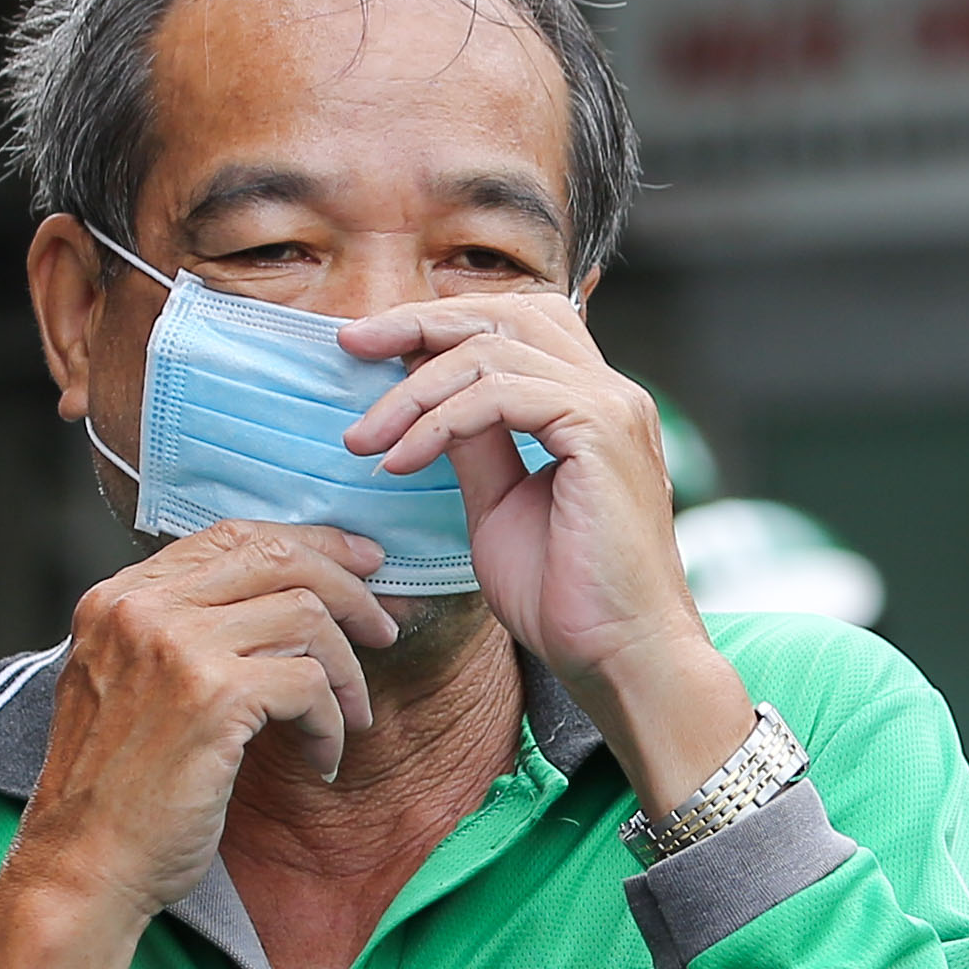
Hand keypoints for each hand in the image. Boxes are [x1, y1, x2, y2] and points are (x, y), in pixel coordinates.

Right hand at [0, 526, 399, 968]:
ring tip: (353, 715)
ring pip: (307, 616)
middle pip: (277, 558)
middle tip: (385, 627)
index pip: (230, 536)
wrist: (83, 868)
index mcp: (117, 599)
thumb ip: (182, 634)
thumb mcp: (129, 687)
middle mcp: (140, 608)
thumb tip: (282, 599)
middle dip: (350, 588)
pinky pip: (310, 683)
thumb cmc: (116, 794)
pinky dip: (332, 723)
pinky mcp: (213, 697)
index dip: (308, 545)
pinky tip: (322, 758)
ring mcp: (174, 647)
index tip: (360, 566)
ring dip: (347, 671)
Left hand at [338, 288, 748, 807]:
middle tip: (349, 345)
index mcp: (592, 405)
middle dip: (418, 322)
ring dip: (413, 390)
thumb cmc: (568, 600)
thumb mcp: (499, 506)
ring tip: (364, 439)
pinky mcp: (599, 430)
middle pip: (504, 312)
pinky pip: (498, 395)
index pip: (515, 324)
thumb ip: (474, 445)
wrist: (620, 656)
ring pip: (492, 349)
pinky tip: (401, 462)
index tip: (369, 349)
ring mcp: (611, 405)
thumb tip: (428, 400)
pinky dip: (438, 423)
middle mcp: (611, 391)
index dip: (440, 324)